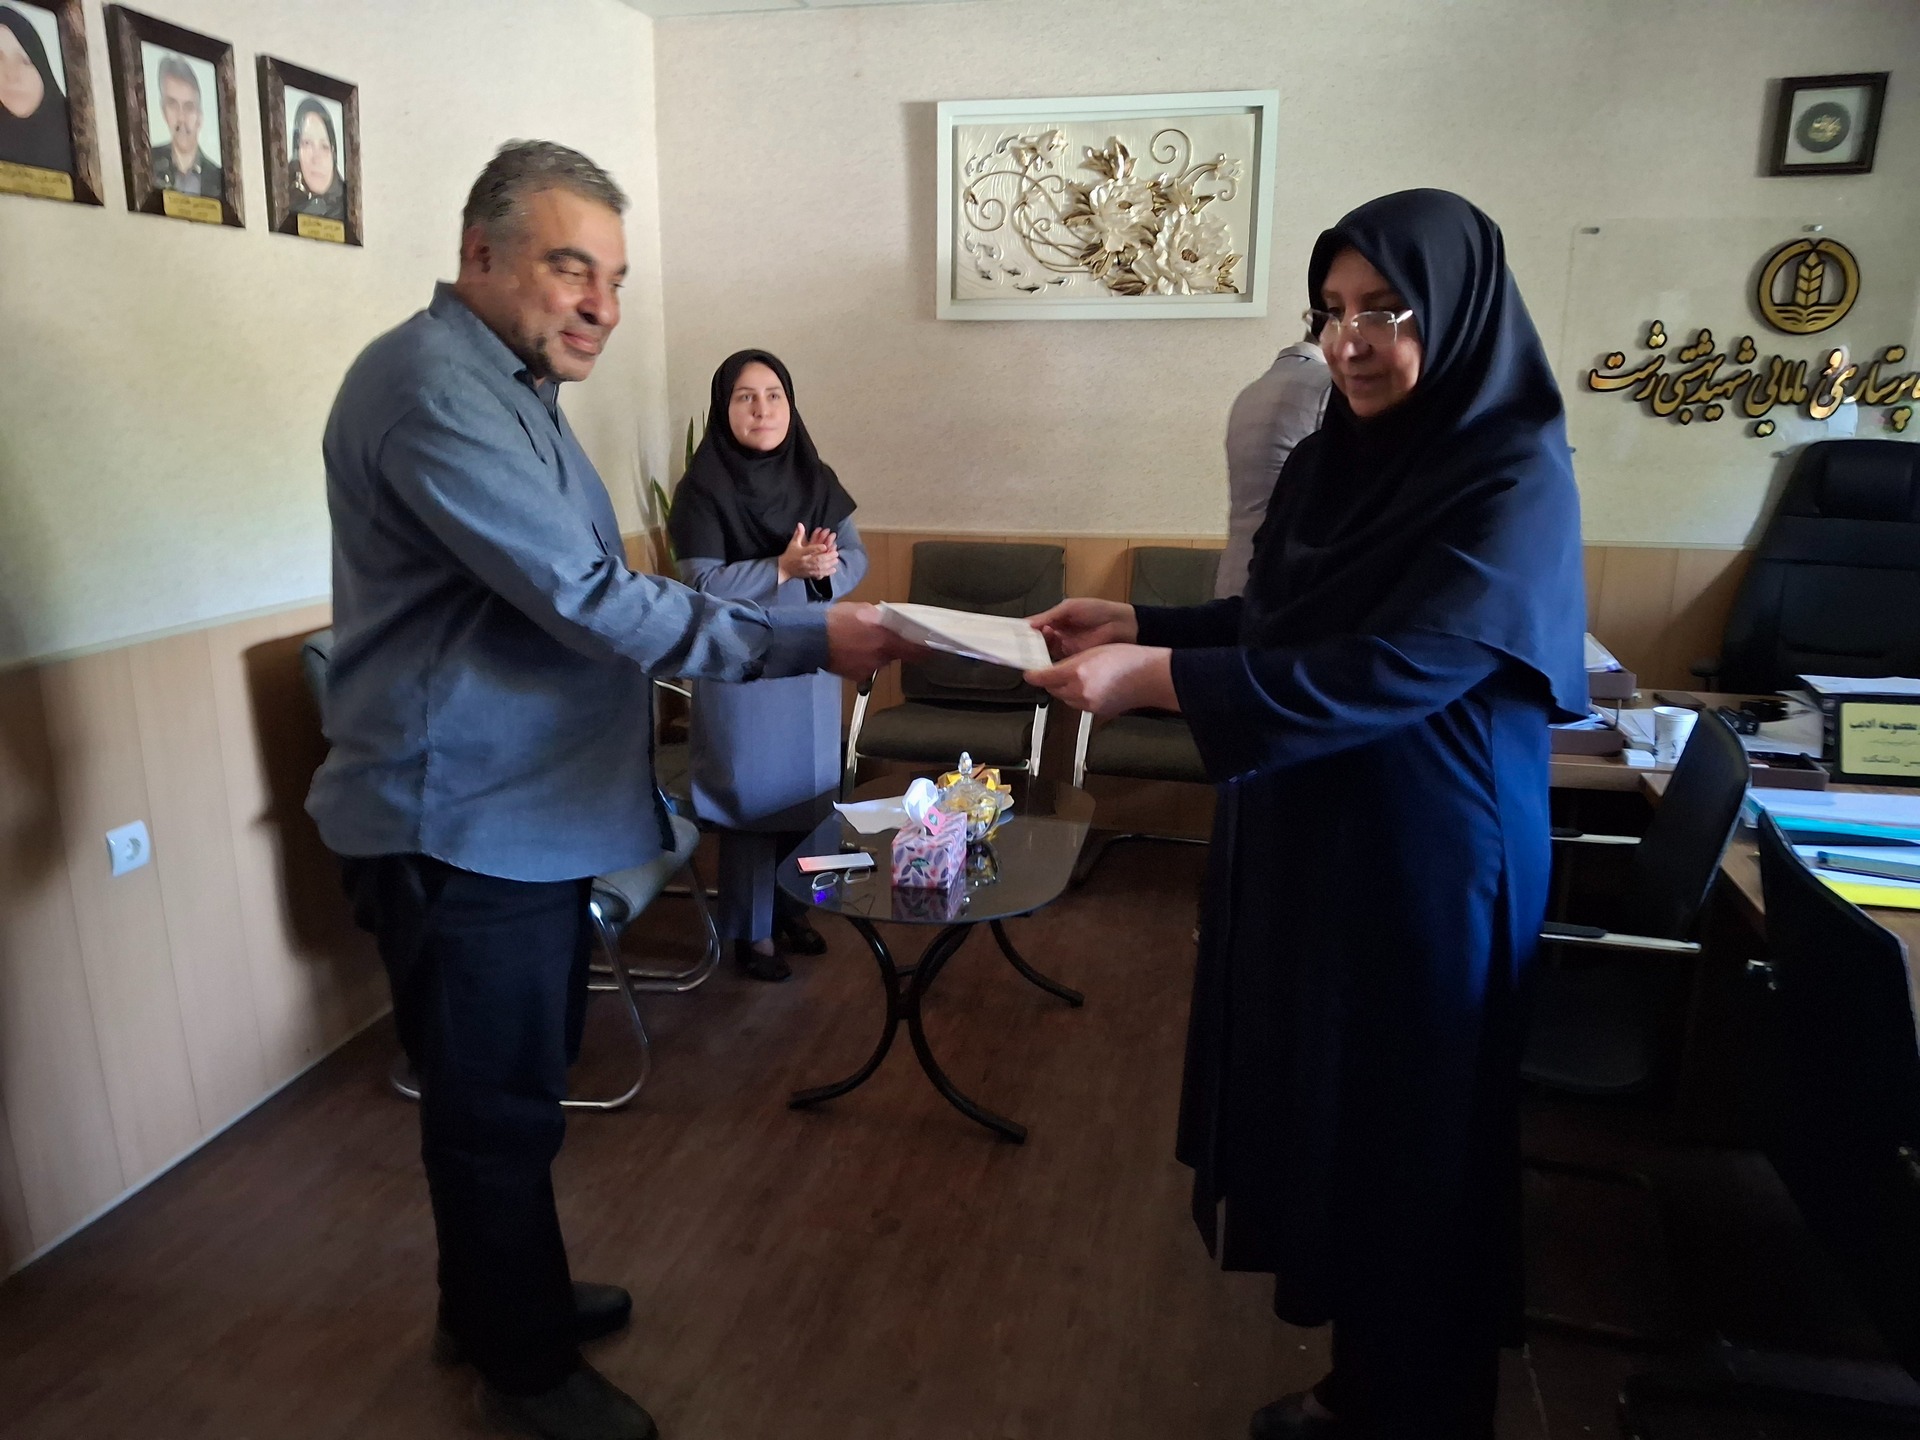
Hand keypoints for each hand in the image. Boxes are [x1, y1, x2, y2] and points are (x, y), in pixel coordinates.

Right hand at [778, 523, 836, 582]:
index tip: (825, 546)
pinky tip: (833, 570)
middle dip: (827, 557)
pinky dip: (826, 572)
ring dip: (828, 564)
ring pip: (819, 568)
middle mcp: (804, 561)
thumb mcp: (793, 543)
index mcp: (800, 553)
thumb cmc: (790, 554)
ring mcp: (807, 569)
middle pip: (816, 560)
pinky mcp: (808, 574)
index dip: (817, 548)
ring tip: (836, 560)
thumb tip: (800, 524)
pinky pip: (818, 574)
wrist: (784, 568)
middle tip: (836, 553)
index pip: (809, 550)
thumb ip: (798, 534)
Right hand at [824, 602, 924, 678]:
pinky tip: (851, 651)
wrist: (810, 639)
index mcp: (886, 640)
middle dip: (893, 646)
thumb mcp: (863, 610)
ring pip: (881, 660)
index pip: (916, 650)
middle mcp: (881, 658)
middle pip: (897, 654)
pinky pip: (867, 667)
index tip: (931, 648)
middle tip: (880, 635)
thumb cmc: (837, 619)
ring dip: (876, 652)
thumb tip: (892, 622)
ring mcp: (869, 669)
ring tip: (859, 641)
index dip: (926, 650)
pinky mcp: (857, 676)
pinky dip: (863, 660)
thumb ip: (882, 618)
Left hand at [1024, 644, 1175, 716]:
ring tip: (1073, 677)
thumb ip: (1071, 661)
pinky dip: (1077, 696)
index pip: (1044, 677)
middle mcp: (1080, 691)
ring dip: (1063, 689)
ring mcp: (1088, 705)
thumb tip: (1055, 670)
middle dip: (1050, 681)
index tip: (1029, 672)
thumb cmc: (1127, 658)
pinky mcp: (1097, 713)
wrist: (1151, 677)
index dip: (1034, 675)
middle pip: (1053, 689)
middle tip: (1051, 670)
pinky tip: (1088, 686)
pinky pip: (1079, 705)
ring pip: (1065, 698)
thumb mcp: (1095, 651)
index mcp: (1077, 672)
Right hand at [1026, 597, 1137, 658]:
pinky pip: (1057, 662)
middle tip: (1017, 647)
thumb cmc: (1097, 611)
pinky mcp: (1073, 658)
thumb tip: (1028, 624)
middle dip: (1028, 644)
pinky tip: (1041, 662)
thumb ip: (1049, 616)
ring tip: (1027, 653)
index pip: (1036, 626)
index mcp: (1057, 619)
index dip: (1025, 630)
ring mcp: (1066, 647)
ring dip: (1037, 653)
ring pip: (1045, 652)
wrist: (1122, 626)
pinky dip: (1049, 663)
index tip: (1011, 635)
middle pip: (1038, 641)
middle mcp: (1059, 634)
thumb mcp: (1070, 608)